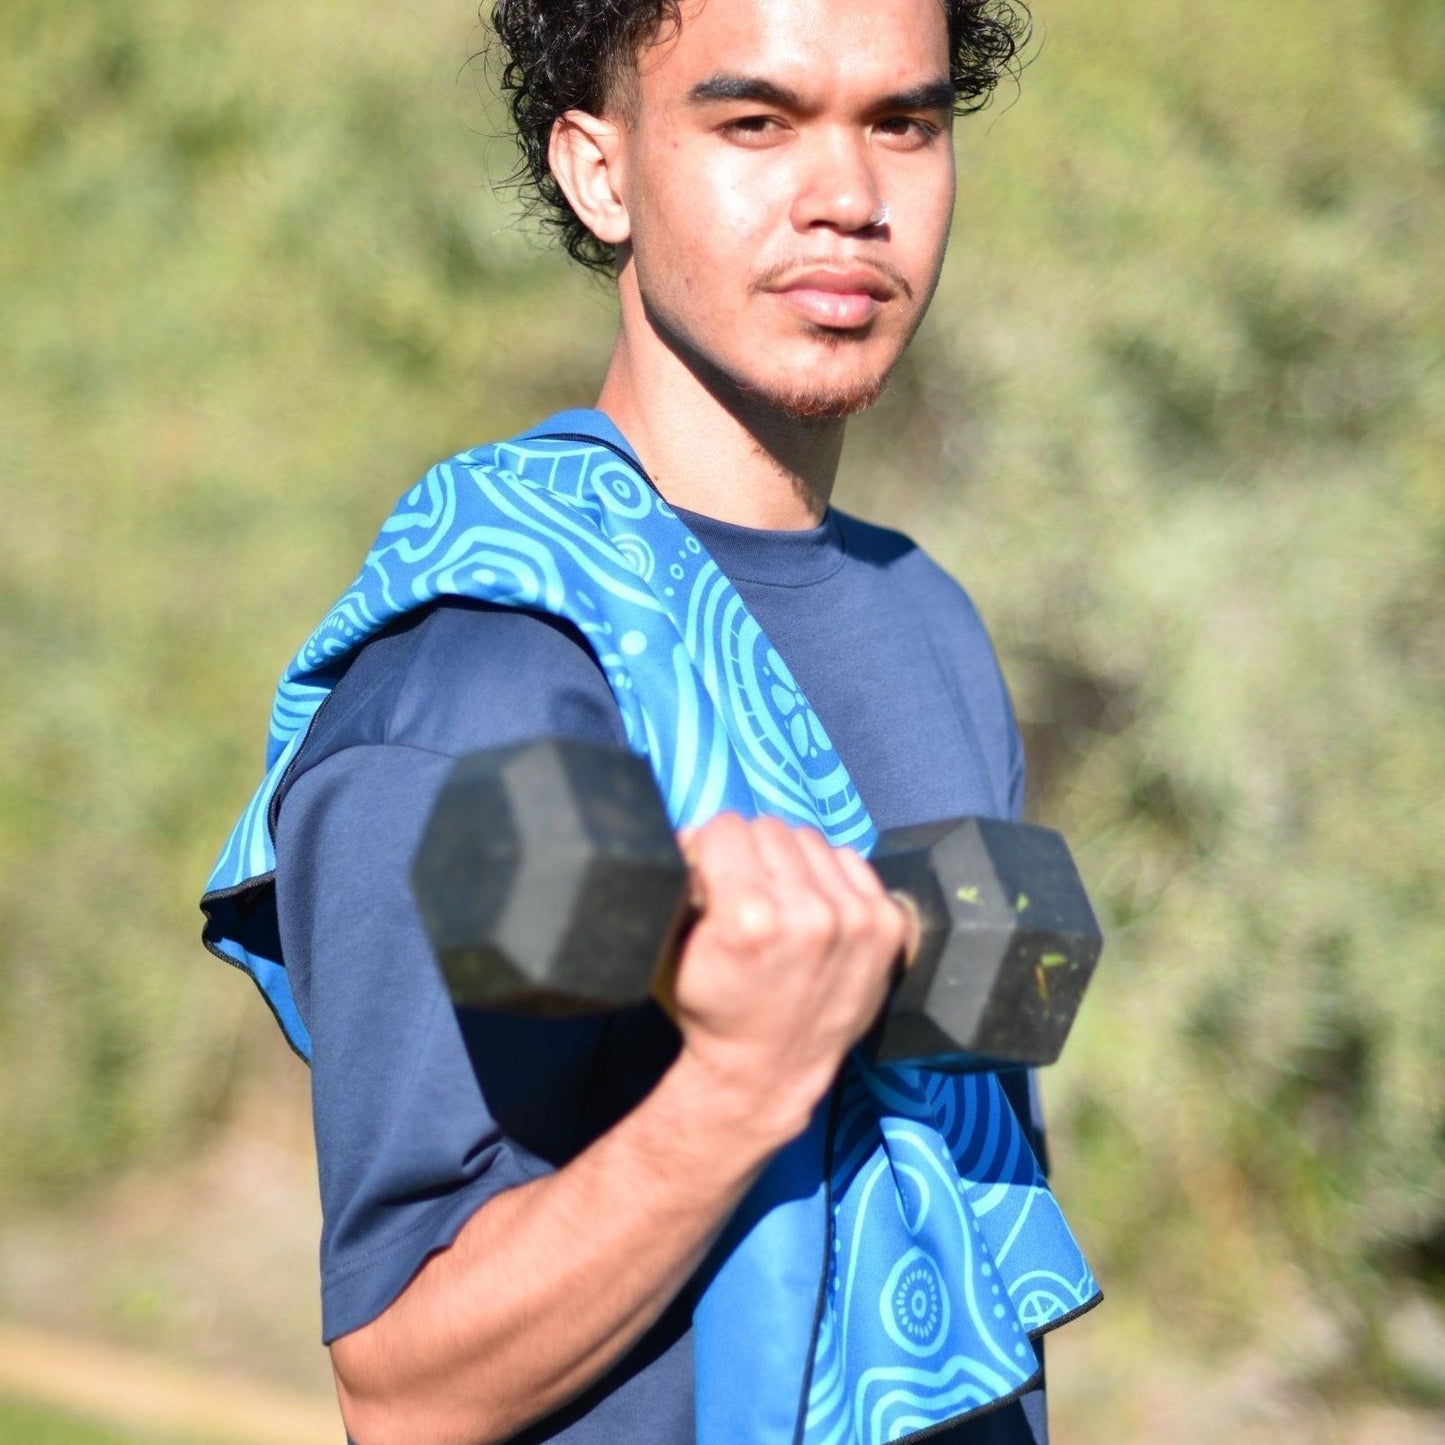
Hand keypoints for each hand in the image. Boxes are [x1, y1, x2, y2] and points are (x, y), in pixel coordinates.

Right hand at [665, 813, 910, 1149]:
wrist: (768, 1070)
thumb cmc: (716, 1009)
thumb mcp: (678, 947)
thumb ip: (688, 880)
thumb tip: (698, 832)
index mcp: (748, 917)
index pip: (724, 827)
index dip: (712, 849)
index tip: (713, 874)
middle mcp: (807, 912)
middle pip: (768, 827)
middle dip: (749, 854)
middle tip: (746, 891)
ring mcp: (854, 917)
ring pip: (809, 838)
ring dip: (791, 862)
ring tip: (783, 901)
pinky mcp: (885, 924)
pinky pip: (850, 859)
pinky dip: (830, 877)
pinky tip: (816, 908)